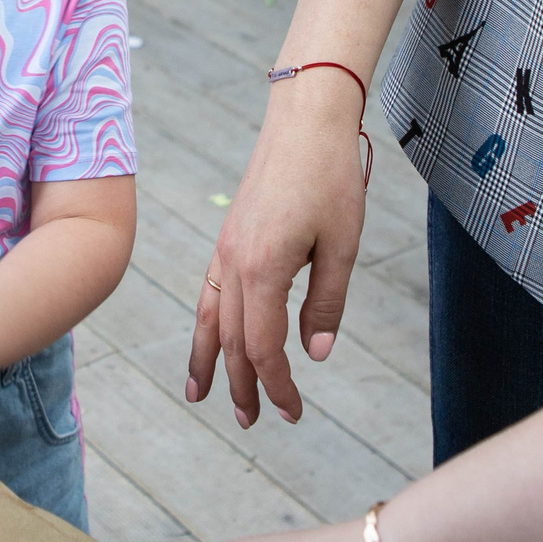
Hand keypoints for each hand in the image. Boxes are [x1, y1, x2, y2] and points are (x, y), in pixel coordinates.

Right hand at [188, 71, 369, 424]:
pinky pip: (207, 291)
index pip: (261, 346)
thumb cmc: (329, 177)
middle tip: (254, 422)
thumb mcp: (341, 245)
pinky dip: (203, 323)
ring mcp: (225, 249)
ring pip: (208, 318)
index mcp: (263, 269)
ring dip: (208, 361)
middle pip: (230, 340)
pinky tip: (207, 338)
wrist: (304, 120)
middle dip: (242, 384)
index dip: (276, 384)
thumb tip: (314, 353)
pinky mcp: (228, 237)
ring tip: (201, 397)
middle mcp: (234, 263)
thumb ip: (326, 303)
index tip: (293, 411)